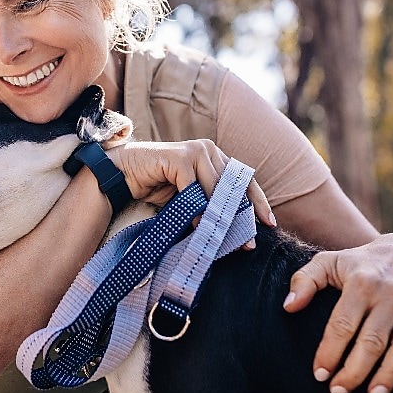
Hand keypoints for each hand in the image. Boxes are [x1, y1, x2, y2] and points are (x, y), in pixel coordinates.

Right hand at [107, 139, 275, 243]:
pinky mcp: (179, 157)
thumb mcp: (190, 197)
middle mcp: (209, 149)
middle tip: (248, 242)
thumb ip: (211, 204)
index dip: (257, 203)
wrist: (123, 174)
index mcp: (216, 156)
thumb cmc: (157, 186)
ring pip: (216, 188)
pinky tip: (197, 226)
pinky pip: (194, 188)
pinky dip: (196, 209)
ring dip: (219, 217)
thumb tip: (236, 230)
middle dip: (241, 217)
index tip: (269, 224)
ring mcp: (195, 150)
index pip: (244, 180)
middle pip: (234, 186)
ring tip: (224, 240)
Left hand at [283, 233, 392, 392]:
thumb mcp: (326, 262)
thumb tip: (289, 307)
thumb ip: (304, 281)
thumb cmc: (358, 263)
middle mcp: (390, 293)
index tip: (320, 374)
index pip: (342, 324)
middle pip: (372, 340)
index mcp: (361, 283)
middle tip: (339, 391)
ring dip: (391, 372)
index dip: (330, 351)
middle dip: (355, 370)